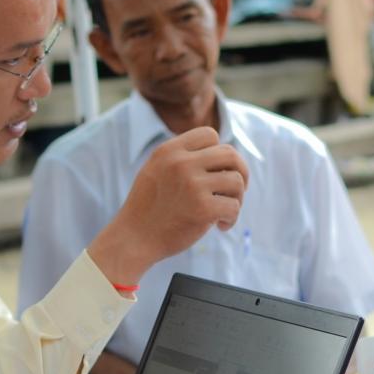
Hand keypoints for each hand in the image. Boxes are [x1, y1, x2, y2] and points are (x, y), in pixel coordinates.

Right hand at [90, 127, 248, 285]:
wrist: (134, 239)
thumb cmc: (148, 208)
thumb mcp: (156, 170)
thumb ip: (182, 158)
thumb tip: (222, 154)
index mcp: (169, 150)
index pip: (209, 135)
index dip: (218, 153)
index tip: (216, 172)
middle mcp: (181, 163)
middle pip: (230, 154)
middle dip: (240, 172)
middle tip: (235, 191)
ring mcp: (192, 185)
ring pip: (236, 180)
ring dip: (237, 198)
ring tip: (226, 211)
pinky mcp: (202, 208)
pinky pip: (233, 206)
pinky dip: (232, 218)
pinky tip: (221, 226)